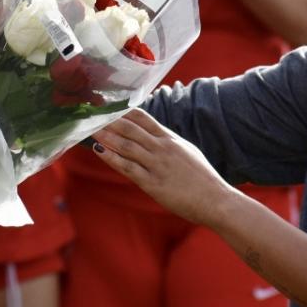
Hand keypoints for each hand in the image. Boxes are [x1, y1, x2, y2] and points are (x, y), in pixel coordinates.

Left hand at [91, 110, 240, 224]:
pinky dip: (112, 158)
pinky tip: (100, 150)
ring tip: (91, 129)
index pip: (144, 118)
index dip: (124, 112)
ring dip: (107, 136)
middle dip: (110, 121)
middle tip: (93, 114)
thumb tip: (155, 137)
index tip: (108, 106)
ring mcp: (157, 165)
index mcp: (171, 139)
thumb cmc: (203, 179)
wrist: (216, 200)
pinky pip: (128, 168)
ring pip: (126, 146)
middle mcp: (163, 148)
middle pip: (131, 129)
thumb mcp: (187, 152)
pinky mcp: (153, 183)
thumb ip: (169, 144)